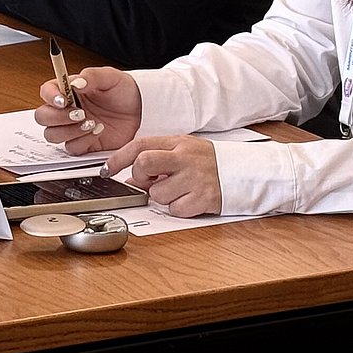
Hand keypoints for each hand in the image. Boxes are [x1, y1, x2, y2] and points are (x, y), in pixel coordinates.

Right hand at [32, 66, 141, 154]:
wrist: (142, 111)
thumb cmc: (124, 92)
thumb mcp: (111, 77)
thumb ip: (92, 76)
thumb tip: (75, 82)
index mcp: (68, 90)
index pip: (46, 91)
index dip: (50, 96)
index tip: (63, 100)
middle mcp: (66, 110)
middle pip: (43, 117)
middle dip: (57, 117)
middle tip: (78, 113)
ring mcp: (72, 128)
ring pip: (52, 135)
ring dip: (69, 130)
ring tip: (90, 122)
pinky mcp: (83, 144)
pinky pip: (71, 148)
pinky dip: (83, 141)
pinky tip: (98, 131)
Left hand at [105, 135, 222, 217]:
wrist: (244, 171)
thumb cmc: (210, 162)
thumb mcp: (184, 150)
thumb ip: (158, 159)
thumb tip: (130, 179)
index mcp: (178, 143)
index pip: (141, 145)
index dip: (119, 157)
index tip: (107, 170)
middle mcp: (185, 158)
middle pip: (144, 163)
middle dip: (140, 176)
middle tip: (149, 181)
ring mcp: (194, 178)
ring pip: (157, 193)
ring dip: (161, 197)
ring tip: (177, 190)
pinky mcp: (203, 199)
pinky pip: (175, 209)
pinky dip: (178, 208)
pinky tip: (189, 199)